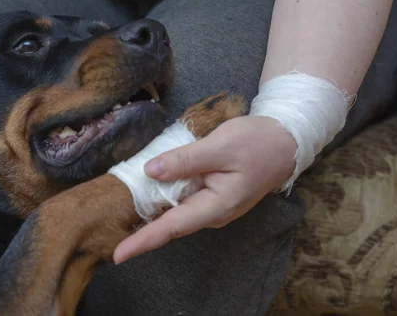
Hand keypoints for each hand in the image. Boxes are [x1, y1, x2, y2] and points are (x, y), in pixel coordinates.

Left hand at [113, 115, 296, 263]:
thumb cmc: (256, 143)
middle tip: (111, 227)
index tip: (118, 254)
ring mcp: (212, 206)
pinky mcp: (212, 195)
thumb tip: (150, 171)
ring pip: (175, 211)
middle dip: (141, 229)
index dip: (143, 241)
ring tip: (122, 211)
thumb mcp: (219, 146)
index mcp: (216, 206)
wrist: (285, 141)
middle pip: (170, 223)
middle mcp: (212, 213)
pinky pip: (183, 200)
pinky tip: (149, 190)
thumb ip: (185, 160)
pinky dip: (164, 197)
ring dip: (151, 212)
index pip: (172, 227)